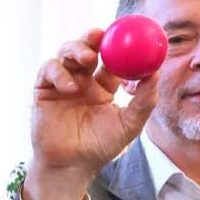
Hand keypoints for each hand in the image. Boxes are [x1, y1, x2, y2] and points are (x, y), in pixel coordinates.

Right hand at [27, 30, 158, 199]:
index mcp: (103, 87)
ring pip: (65, 54)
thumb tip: (156, 73)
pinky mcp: (43, 91)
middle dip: (91, 37)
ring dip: (75, 49)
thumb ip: (144, 101)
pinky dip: (59, 72)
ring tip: (87, 58)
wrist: (71, 165)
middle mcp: (82, 81)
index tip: (129, 35)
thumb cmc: (100, 147)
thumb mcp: (129, 124)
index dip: (118, 44)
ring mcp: (61, 85)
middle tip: (101, 34)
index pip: (110, 58)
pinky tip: (70, 86)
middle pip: (86, 48)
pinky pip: (48, 71)